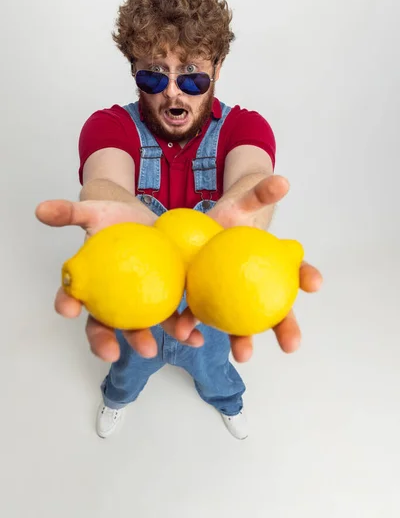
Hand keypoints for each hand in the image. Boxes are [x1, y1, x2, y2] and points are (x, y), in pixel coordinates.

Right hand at [35, 199, 204, 361]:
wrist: (140, 215)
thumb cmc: (111, 217)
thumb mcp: (92, 210)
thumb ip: (69, 211)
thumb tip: (40, 209)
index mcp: (89, 282)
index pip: (71, 297)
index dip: (66, 304)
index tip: (67, 308)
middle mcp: (110, 299)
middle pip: (103, 324)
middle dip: (104, 341)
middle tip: (110, 352)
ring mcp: (137, 301)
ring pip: (138, 326)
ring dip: (144, 341)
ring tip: (153, 351)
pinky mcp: (164, 297)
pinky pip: (172, 315)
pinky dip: (183, 328)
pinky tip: (196, 338)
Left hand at [179, 175, 322, 361]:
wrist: (200, 228)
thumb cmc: (230, 218)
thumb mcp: (244, 203)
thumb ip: (260, 193)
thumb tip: (283, 182)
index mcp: (273, 266)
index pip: (296, 272)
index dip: (307, 276)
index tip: (315, 282)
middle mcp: (256, 288)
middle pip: (275, 311)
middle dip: (284, 327)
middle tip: (292, 344)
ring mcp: (229, 298)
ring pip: (239, 323)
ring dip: (242, 339)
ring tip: (243, 353)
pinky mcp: (199, 300)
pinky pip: (198, 315)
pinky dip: (193, 325)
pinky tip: (188, 333)